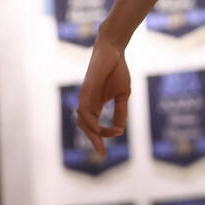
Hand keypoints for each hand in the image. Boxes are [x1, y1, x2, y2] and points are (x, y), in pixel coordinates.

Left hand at [75, 36, 130, 155]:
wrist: (113, 51)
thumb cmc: (117, 70)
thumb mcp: (122, 95)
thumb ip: (120, 112)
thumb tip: (119, 130)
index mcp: (95, 105)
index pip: (96, 126)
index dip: (103, 136)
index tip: (117, 136)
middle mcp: (87, 103)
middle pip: (86, 127)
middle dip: (94, 140)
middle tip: (102, 153)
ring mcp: (85, 97)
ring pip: (82, 121)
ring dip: (91, 133)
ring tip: (101, 142)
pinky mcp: (85, 91)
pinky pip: (83, 110)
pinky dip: (89, 121)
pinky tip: (98, 127)